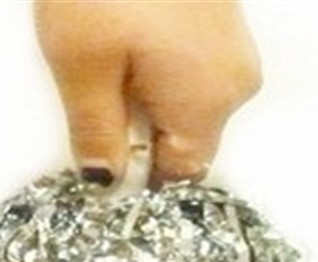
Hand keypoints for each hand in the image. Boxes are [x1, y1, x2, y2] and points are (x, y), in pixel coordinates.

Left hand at [34, 0, 261, 186]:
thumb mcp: (83, 68)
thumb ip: (97, 135)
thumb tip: (104, 182)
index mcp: (209, 102)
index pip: (179, 177)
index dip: (134, 183)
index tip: (93, 175)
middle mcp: (233, 81)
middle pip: (180, 142)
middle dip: (132, 140)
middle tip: (87, 108)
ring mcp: (229, 48)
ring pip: (178, 106)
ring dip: (135, 104)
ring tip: (98, 70)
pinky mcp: (214, 22)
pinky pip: (180, 73)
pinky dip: (145, 74)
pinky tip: (116, 49)